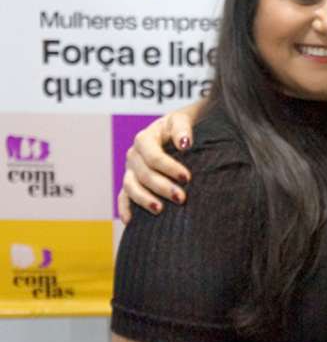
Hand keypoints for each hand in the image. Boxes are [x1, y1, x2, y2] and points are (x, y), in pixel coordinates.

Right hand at [118, 107, 197, 222]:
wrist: (177, 132)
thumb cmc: (180, 126)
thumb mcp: (182, 120)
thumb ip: (182, 129)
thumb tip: (184, 144)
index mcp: (145, 138)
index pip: (153, 156)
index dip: (168, 167)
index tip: (187, 178)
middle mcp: (134, 155)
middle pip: (143, 174)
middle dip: (162, 187)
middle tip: (182, 198)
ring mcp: (130, 170)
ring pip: (131, 187)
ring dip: (144, 200)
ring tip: (160, 210)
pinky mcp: (131, 183)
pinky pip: (123, 198)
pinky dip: (125, 209)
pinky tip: (130, 221)